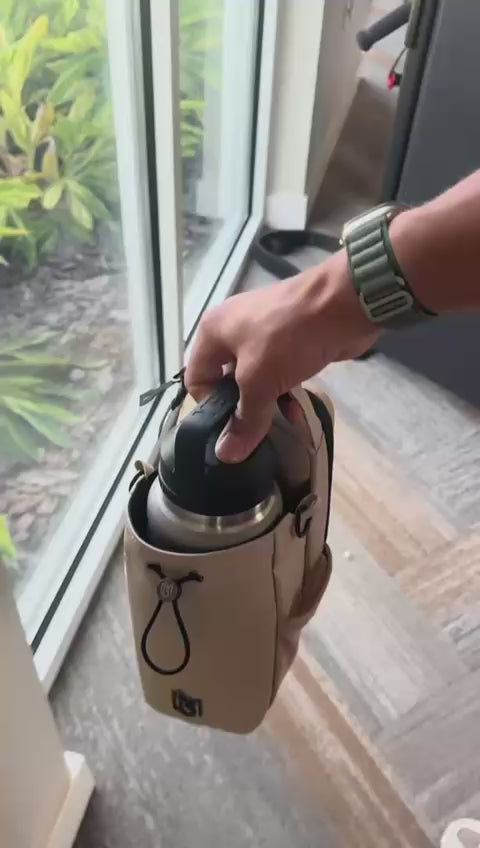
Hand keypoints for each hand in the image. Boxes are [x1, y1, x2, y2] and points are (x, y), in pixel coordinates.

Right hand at [185, 249, 377, 461]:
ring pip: (253, 378)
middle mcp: (231, 329)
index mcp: (212, 331)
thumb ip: (244, 420)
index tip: (229, 431)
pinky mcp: (289, 339)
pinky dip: (282, 390)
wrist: (344, 303)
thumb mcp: (260, 382)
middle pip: (225, 380)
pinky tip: (296, 410)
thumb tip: (226, 455)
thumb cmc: (289, 337)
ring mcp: (262, 332)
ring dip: (264, 402)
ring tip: (278, 425)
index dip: (209, 407)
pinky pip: (277, 371)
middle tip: (253, 433)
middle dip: (240, 407)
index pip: (196, 379)